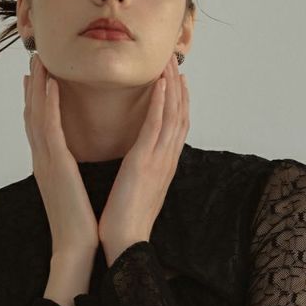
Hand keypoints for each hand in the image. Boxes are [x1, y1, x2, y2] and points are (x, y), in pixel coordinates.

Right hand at [22, 53, 99, 258]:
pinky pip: (50, 128)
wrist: (75, 247)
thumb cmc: (79, 225)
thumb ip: (68, 174)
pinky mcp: (55, 165)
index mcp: (47, 167)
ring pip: (36, 115)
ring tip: (40, 62)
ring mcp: (45, 162)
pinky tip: (51, 85)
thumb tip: (72, 163)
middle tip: (33, 61)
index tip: (36, 79)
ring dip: (37, 86)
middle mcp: (41, 160)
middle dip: (32, 87)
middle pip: (31, 115)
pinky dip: (48, 104)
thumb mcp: (72, 192)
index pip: (38, 127)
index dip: (35, 101)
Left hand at [99, 54, 188, 265]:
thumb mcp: (137, 190)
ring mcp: (159, 160)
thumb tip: (139, 161)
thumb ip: (142, 172)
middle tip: (175, 63)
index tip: (177, 81)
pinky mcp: (145, 162)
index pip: (177, 127)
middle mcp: (167, 160)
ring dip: (173, 86)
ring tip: (169, 63)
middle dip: (180, 88)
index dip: (179, 102)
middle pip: (181, 115)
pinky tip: (162, 84)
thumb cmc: (126, 222)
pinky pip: (157, 126)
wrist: (124, 242)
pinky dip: (162, 103)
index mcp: (163, 166)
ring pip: (173, 114)